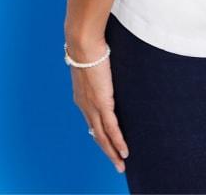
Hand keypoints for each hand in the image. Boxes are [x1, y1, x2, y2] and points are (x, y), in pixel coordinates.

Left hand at [67, 36, 128, 175]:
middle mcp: (84, 106)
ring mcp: (92, 106)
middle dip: (106, 150)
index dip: (99, 135)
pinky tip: (124, 151)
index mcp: (81, 97)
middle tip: (116, 163)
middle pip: (96, 135)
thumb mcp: (92, 62)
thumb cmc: (88, 46)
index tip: (107, 144)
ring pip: (102, 136)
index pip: (91, 122)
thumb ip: (98, 69)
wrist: (83, 43)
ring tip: (121, 163)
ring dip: (112, 152)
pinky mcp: (102, 103)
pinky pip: (111, 128)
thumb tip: (106, 64)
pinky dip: (118, 141)